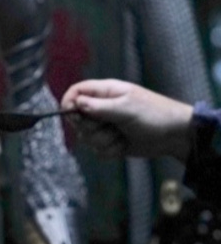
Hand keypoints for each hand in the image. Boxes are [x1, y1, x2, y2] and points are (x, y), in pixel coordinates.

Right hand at [60, 79, 193, 162]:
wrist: (176, 136)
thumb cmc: (154, 115)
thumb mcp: (126, 108)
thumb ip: (99, 107)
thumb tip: (75, 103)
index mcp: (104, 93)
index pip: (75, 92)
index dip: (69, 103)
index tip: (73, 116)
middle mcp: (101, 108)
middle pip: (77, 119)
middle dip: (90, 128)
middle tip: (108, 126)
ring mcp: (106, 126)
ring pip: (86, 137)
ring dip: (103, 141)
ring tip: (121, 136)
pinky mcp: (111, 142)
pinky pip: (97, 150)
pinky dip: (110, 150)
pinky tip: (124, 145)